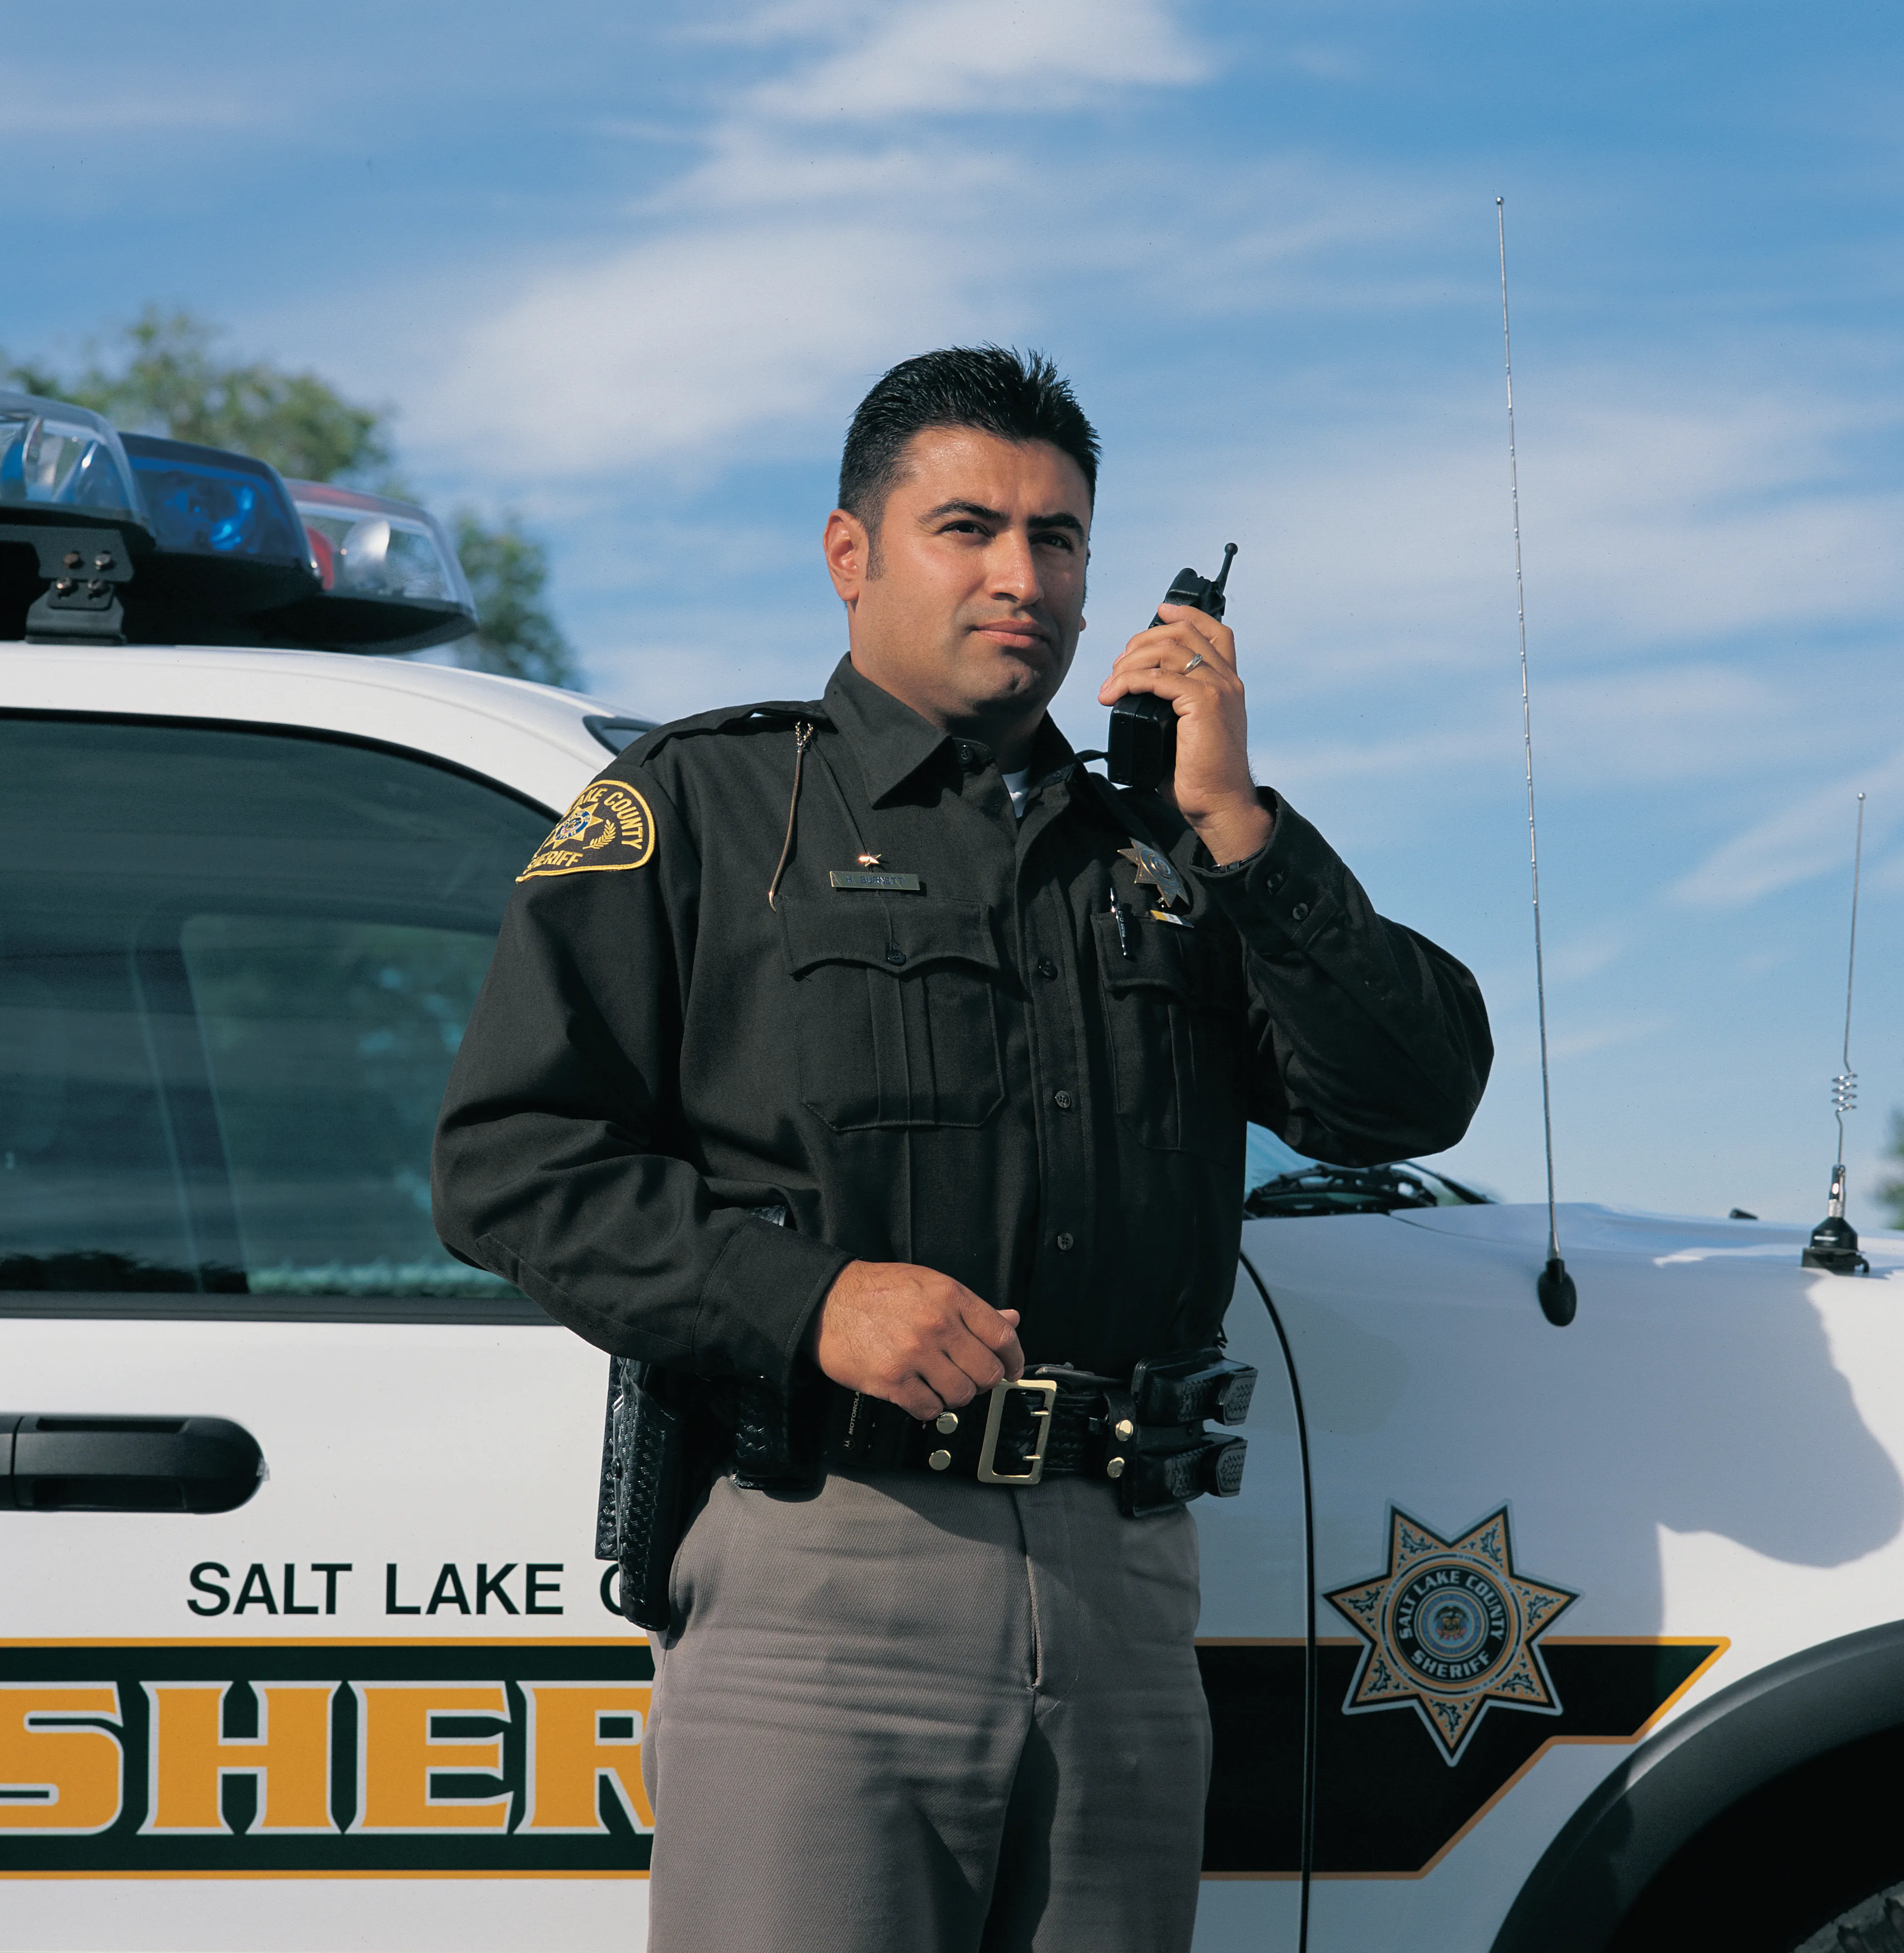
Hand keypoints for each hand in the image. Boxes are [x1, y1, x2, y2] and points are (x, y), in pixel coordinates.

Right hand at [807, 1260, 1024, 1419]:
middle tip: (969, 1377)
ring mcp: (914, 1354)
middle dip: (982, 1381)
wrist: (828, 1301)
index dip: (1014, 1358)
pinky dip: (929, 1407)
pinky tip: (919, 1393)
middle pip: (987, 1371)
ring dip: (954, 1395)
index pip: (1002, 1335)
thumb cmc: (879, 1292)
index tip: (1012, 1369)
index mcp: (951, 1297)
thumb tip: (1011, 1319)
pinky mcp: (892, 1380)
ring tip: (939, 1384)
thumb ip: (973, 1308)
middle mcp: (937, 1324)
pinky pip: (929, 1409)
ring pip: (961, 1395)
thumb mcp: (932, 1286)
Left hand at [1098, 602, 1273, 865]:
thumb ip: (1169, 705)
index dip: (1186, 614)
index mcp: (1226, 683)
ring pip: (1167, 650)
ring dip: (1129, 662)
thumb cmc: (1199, 776)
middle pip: (1181, 633)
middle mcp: (1226, 679)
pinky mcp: (1204, 703)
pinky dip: (1129, 680)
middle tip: (1117, 667)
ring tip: (1110, 685)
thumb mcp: (1185, 730)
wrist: (1220, 804)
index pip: (1214, 630)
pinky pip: (1158, 677)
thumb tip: (1130, 698)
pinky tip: (1113, 694)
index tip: (1159, 612)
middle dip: (1140, 642)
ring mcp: (1218, 689)